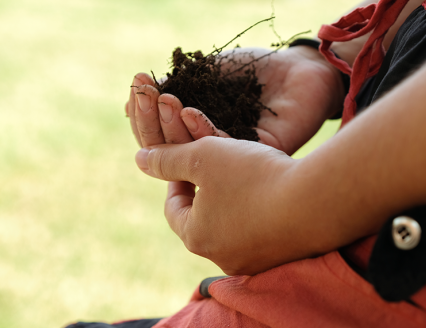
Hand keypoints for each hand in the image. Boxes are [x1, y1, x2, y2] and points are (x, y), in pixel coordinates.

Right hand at [125, 45, 344, 153]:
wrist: (297, 69)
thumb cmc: (252, 71)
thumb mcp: (203, 76)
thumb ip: (170, 90)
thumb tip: (128, 109)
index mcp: (195, 136)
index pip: (160, 136)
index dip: (144, 113)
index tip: (137, 84)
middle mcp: (211, 154)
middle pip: (169, 150)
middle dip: (152, 120)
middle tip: (145, 93)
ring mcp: (232, 160)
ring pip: (190, 155)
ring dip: (172, 125)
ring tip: (164, 98)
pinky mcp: (255, 160)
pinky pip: (222, 152)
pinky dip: (203, 132)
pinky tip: (190, 111)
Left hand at [135, 137, 301, 275]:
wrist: (316, 202)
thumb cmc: (254, 176)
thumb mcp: (204, 156)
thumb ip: (168, 157)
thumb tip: (139, 158)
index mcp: (196, 236)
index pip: (173, 206)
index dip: (177, 177)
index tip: (190, 158)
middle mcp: (221, 257)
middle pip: (203, 217)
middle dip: (206, 188)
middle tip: (218, 164)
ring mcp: (253, 261)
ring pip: (232, 224)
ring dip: (232, 198)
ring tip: (245, 173)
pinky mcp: (280, 257)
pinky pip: (259, 231)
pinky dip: (257, 210)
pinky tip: (269, 189)